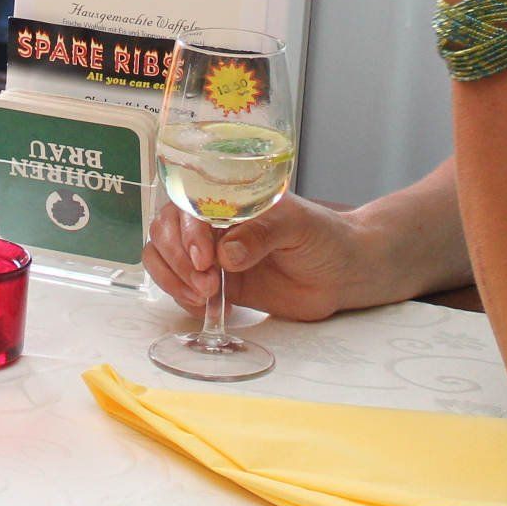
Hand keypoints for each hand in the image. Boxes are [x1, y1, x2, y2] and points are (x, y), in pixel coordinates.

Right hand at [142, 195, 371, 322]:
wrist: (343, 273)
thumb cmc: (324, 236)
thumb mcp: (297, 225)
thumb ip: (262, 234)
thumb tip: (228, 254)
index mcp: (229, 199)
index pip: (187, 206)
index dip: (187, 232)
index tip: (205, 259)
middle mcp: (214, 224)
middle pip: (165, 230)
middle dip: (177, 259)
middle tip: (207, 284)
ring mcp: (213, 255)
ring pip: (163, 257)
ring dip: (172, 278)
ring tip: (203, 296)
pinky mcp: (218, 285)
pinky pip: (181, 287)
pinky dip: (181, 297)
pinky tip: (205, 306)